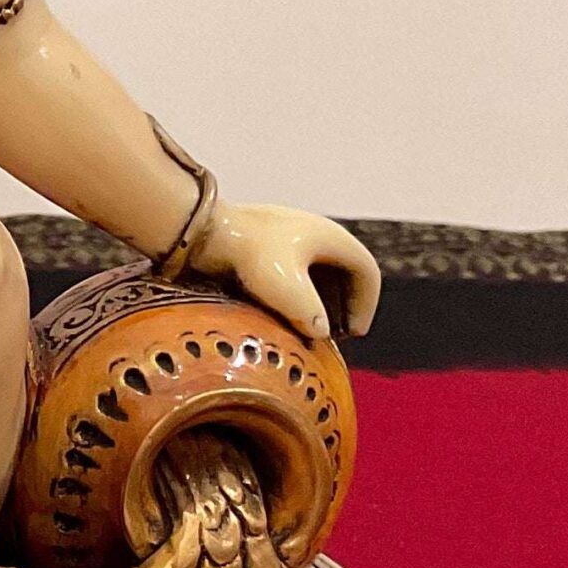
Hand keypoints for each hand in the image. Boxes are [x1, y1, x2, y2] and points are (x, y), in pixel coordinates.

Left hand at [188, 202, 381, 342]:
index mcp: (329, 235)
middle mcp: (313, 233)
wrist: (201, 231)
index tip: (353, 333)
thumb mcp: (284, 288)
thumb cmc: (246, 255)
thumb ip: (309, 313)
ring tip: (309, 331)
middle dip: (344, 306)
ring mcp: (289, 238)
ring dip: (321, 303)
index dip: (366, 305)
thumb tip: (321, 332)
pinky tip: (284, 318)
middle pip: (345, 274)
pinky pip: (295, 273)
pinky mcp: (266, 247)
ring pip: (320, 274)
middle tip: (333, 336)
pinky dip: (299, 296)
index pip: (366, 271)